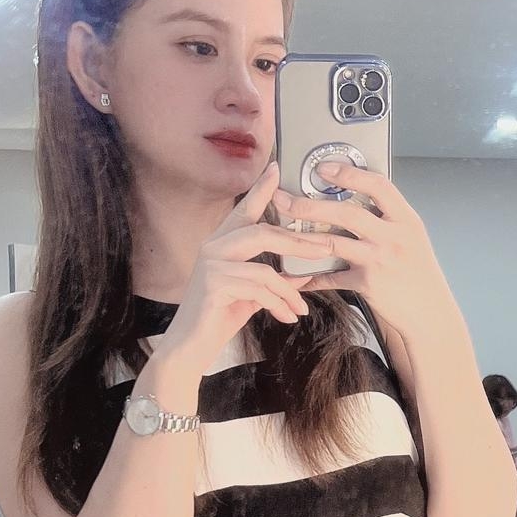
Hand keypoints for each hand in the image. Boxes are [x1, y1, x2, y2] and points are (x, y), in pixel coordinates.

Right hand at [156, 163, 333, 372]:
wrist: (191, 347)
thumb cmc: (219, 318)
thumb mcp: (253, 295)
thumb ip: (273, 281)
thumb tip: (304, 276)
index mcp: (222, 243)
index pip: (244, 210)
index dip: (261, 189)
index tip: (277, 168)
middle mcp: (213, 247)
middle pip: (262, 232)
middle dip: (298, 243)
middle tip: (326, 249)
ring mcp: (211, 265)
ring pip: (264, 268)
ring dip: (289, 291)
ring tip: (301, 307)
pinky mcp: (213, 285)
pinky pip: (259, 289)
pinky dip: (279, 304)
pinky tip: (287, 318)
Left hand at [273, 163, 438, 330]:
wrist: (430, 313)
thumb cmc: (419, 274)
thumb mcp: (411, 238)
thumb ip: (387, 219)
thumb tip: (356, 197)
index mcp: (406, 220)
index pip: (378, 185)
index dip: (349, 173)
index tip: (322, 167)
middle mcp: (394, 237)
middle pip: (346, 213)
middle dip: (308, 204)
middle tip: (282, 197)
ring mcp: (380, 261)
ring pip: (333, 242)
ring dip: (301, 236)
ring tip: (279, 228)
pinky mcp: (368, 284)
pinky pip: (332, 278)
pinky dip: (312, 277)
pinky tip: (296, 276)